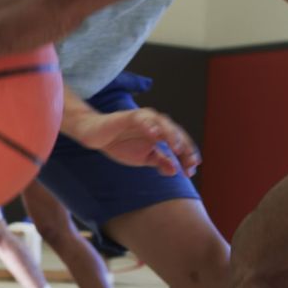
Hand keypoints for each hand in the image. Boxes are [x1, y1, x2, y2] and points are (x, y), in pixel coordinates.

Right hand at [64, 108, 200, 176]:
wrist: (96, 136)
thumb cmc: (120, 144)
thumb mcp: (143, 158)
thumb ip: (160, 162)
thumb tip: (175, 171)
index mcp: (161, 134)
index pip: (178, 143)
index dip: (186, 156)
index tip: (191, 170)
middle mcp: (156, 124)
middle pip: (175, 132)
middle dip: (184, 146)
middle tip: (189, 161)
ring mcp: (143, 119)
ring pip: (162, 122)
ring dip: (170, 134)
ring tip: (177, 147)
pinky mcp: (128, 116)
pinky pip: (141, 119)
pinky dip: (148, 125)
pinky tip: (155, 134)